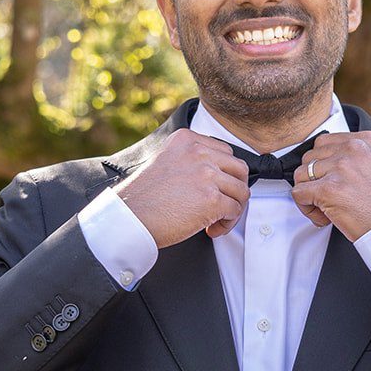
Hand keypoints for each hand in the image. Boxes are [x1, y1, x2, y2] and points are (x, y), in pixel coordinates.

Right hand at [116, 129, 249, 246]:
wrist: (129, 218)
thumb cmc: (144, 198)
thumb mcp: (166, 162)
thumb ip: (190, 160)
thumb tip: (216, 175)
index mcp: (186, 140)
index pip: (224, 151)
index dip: (225, 174)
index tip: (217, 188)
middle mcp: (198, 153)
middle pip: (239, 169)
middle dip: (235, 190)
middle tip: (224, 205)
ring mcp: (206, 175)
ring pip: (241, 191)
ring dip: (233, 209)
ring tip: (216, 220)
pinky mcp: (211, 199)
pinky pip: (235, 211)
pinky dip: (227, 224)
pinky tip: (211, 230)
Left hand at [289, 131, 370, 240]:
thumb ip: (354, 157)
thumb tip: (322, 160)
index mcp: (366, 140)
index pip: (324, 143)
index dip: (324, 166)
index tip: (336, 183)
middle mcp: (353, 149)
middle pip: (310, 157)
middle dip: (315, 180)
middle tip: (332, 198)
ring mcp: (341, 167)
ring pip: (301, 175)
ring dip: (309, 195)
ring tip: (328, 209)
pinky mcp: (329, 189)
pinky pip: (298, 194)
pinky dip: (306, 209)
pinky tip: (324, 217)